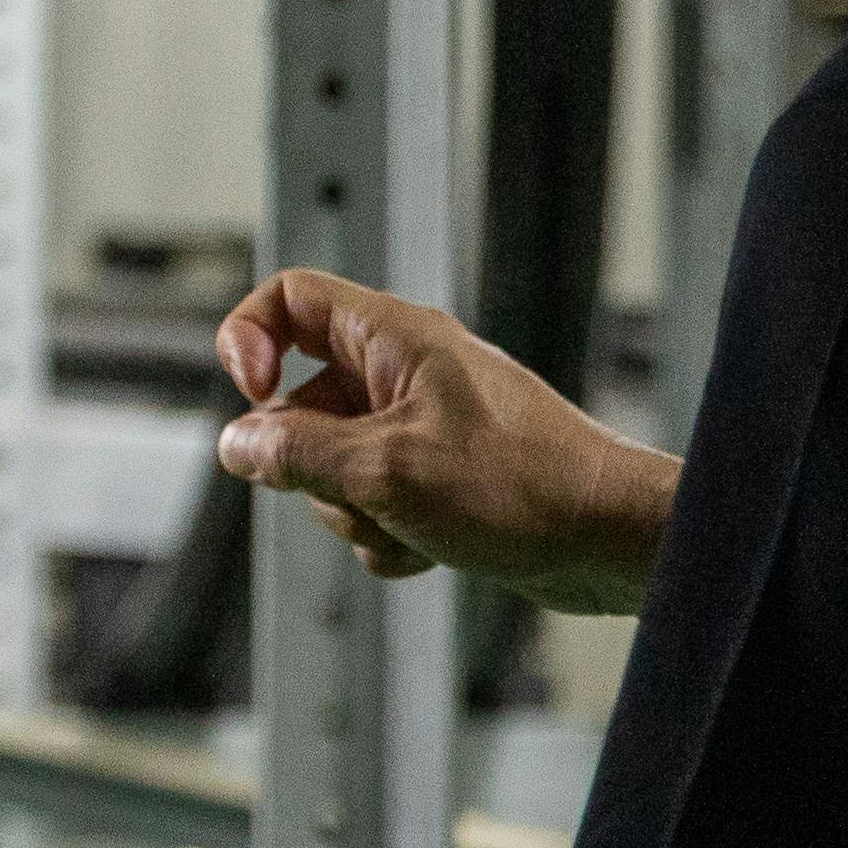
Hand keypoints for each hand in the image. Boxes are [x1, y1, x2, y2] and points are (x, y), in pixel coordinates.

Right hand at [208, 269, 677, 616]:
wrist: (609, 541)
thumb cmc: (521, 487)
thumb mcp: (385, 470)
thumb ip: (296, 452)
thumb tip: (237, 443)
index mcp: (395, 338)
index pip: (290, 299)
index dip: (249, 338)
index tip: (251, 395)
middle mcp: (407, 372)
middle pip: (302, 403)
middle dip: (311, 465)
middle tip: (356, 489)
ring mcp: (425, 425)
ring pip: (335, 464)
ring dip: (354, 510)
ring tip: (411, 523)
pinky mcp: (442, 476)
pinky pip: (375, 502)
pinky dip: (388, 533)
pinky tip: (432, 548)